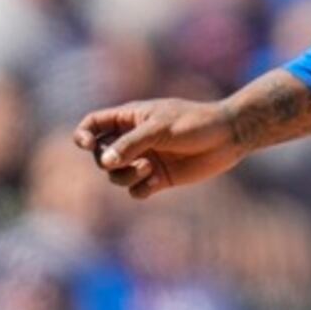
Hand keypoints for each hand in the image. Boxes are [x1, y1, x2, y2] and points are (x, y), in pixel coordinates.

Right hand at [74, 97, 245, 199]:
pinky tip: (156, 181)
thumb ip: (130, 144)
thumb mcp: (159, 128)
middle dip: (108, 161)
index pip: (93, 125)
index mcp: (129, 119)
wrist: (227, 137)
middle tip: (130, 159)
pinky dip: (141, 189)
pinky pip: (136, 191)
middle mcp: (133, 140)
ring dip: (125, 176)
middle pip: (100, 156)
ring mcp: (145, 159)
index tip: (86, 144)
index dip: (83, 135)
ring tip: (149, 168)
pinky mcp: (159, 178)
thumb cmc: (194, 123)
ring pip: (116, 176)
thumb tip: (104, 162)